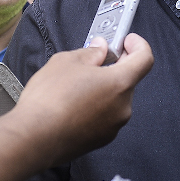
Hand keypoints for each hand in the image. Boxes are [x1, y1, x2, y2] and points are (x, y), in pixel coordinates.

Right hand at [14, 33, 153, 166]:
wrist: (34, 139)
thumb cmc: (49, 101)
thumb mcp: (66, 62)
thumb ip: (90, 53)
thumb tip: (100, 49)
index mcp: (120, 83)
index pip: (145, 59)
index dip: (138, 45)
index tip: (127, 41)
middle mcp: (123, 107)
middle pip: (128, 80)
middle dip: (113, 68)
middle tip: (94, 62)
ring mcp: (113, 126)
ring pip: (115, 100)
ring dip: (102, 89)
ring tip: (75, 86)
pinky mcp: (101, 139)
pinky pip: (105, 117)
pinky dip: (95, 108)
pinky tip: (73, 105)